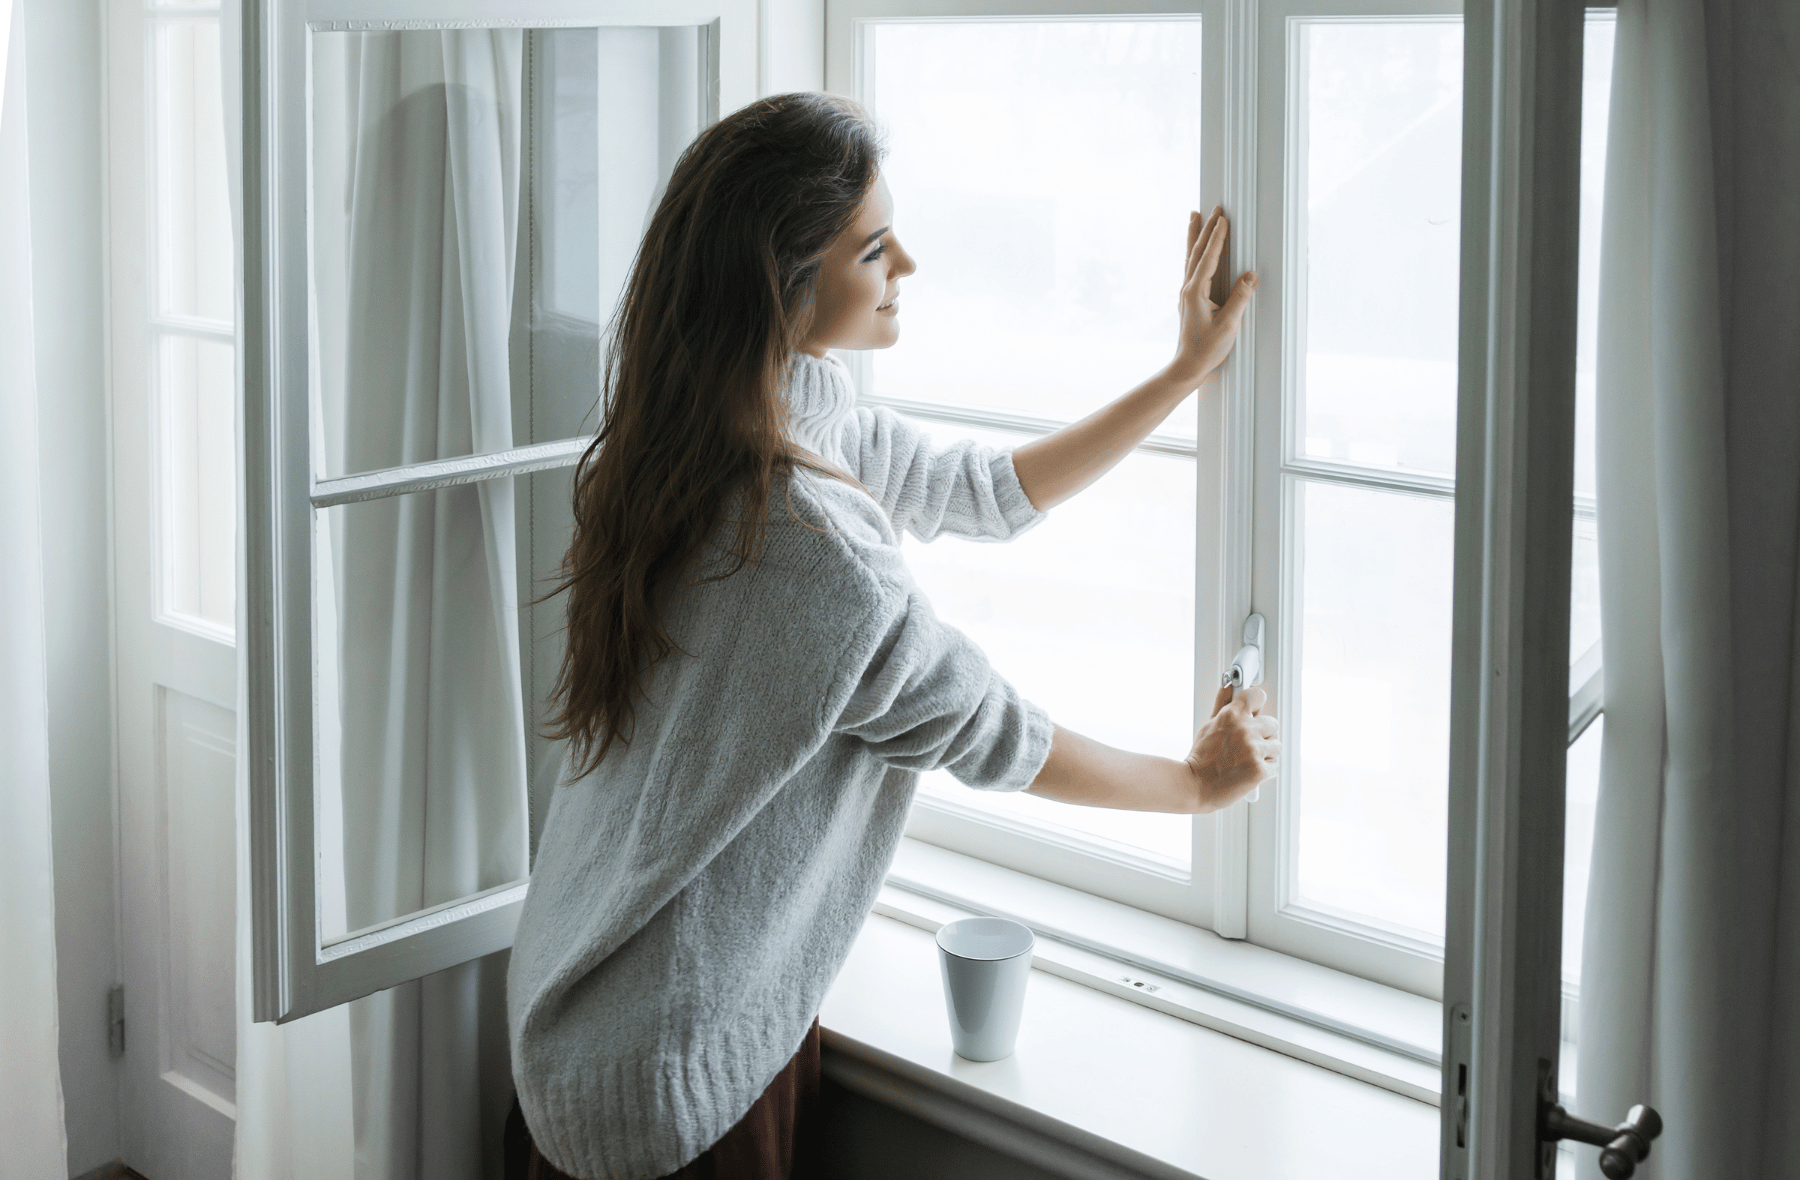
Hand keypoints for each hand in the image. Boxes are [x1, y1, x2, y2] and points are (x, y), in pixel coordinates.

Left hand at [1169, 207, 1256, 388]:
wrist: (1187, 367)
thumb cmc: (1207, 349)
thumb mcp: (1228, 325)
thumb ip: (1240, 298)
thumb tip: (1251, 275)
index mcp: (1195, 292)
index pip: (1207, 258)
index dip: (1217, 237)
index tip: (1223, 218)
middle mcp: (1187, 289)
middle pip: (1196, 252)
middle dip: (1205, 228)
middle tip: (1213, 207)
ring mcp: (1187, 294)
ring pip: (1191, 258)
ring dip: (1195, 236)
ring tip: (1195, 216)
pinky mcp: (1190, 300)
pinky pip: (1192, 268)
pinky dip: (1195, 252)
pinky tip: (1197, 250)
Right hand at [1186, 683, 1279, 809]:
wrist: (1195, 786)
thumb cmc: (1201, 758)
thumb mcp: (1208, 725)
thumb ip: (1222, 704)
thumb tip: (1228, 687)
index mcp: (1232, 715)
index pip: (1258, 695)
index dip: (1256, 705)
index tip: (1254, 712)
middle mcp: (1245, 730)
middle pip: (1273, 723)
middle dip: (1262, 734)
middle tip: (1246, 745)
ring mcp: (1254, 750)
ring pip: (1276, 746)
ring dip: (1266, 753)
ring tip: (1246, 760)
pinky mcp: (1260, 770)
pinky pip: (1275, 766)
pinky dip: (1265, 771)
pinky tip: (1248, 771)